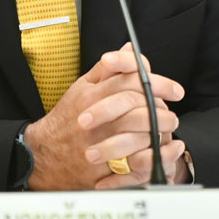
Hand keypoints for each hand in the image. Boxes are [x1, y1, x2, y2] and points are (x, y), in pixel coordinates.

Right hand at [24, 44, 184, 189]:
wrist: (43, 154)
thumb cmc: (66, 119)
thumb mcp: (82, 87)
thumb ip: (108, 69)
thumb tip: (130, 49)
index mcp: (90, 95)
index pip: (130, 81)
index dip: (158, 84)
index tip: (175, 90)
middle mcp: (94, 118)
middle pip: (137, 106)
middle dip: (162, 109)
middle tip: (172, 113)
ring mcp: (98, 144)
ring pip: (138, 134)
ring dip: (159, 131)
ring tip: (167, 130)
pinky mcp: (102, 169)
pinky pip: (133, 163)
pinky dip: (152, 157)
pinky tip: (159, 151)